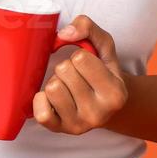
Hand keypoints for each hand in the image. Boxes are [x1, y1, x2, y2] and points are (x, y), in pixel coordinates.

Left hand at [32, 15, 128, 135]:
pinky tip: (53, 99)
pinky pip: (41, 113)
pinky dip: (42, 100)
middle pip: (63, 71)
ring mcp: (78, 125)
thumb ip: (87, 27)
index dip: (80, 56)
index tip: (88, 66)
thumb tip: (64, 34)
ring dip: (56, 82)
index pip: (80, 58)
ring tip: (68, 87)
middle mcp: (99, 114)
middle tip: (77, 77)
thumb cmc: (102, 71)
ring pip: (52, 88)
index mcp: (115, 93)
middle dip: (67, 67)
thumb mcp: (103, 45)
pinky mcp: (60, 130)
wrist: (105, 106)